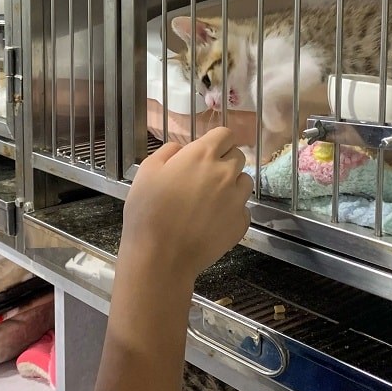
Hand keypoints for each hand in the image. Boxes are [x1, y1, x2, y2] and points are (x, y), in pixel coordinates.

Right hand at [120, 127, 251, 282]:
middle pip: (238, 156)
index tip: (205, 150)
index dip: (215, 140)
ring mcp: (237, 199)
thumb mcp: (147, 171)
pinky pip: (243, 209)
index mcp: (202, 155)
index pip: (224, 134)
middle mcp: (225, 173)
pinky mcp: (241, 223)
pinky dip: (232, 211)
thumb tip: (181, 149)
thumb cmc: (148, 210)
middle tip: (204, 176)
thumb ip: (168, 152)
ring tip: (211, 199)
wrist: (161, 256)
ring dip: (232, 184)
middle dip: (224, 160)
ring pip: (244, 181)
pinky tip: (213, 220)